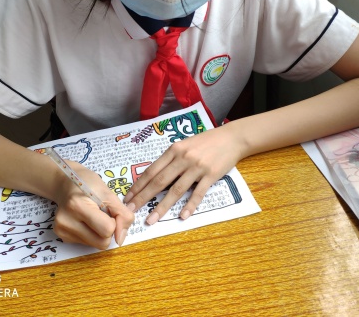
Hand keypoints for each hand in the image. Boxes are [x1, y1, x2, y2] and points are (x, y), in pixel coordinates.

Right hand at [52, 160, 134, 249]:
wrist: (66, 183)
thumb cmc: (88, 184)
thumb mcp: (109, 194)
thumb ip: (122, 214)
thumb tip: (121, 239)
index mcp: (78, 206)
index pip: (107, 229)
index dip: (114, 222)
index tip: (109, 211)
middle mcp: (66, 221)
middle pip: (102, 243)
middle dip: (108, 231)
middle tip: (102, 215)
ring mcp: (62, 231)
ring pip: (95, 245)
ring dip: (99, 233)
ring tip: (92, 216)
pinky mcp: (61, 236)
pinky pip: (87, 244)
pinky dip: (91, 234)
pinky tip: (84, 221)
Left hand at [124, 124, 244, 224]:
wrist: (231, 138)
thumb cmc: (206, 142)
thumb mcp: (184, 145)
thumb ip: (171, 159)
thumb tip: (154, 176)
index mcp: (173, 150)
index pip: (151, 170)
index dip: (139, 185)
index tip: (128, 197)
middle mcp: (183, 158)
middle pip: (159, 181)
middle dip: (143, 198)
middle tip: (132, 211)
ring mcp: (197, 167)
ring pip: (176, 190)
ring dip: (162, 207)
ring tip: (151, 220)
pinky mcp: (211, 175)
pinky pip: (198, 193)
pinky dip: (190, 206)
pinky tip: (182, 216)